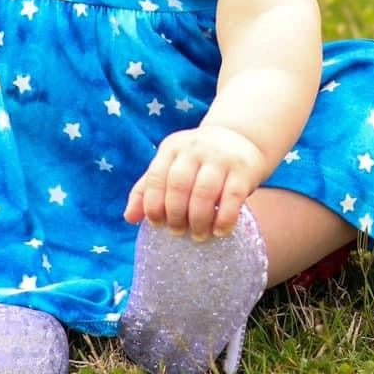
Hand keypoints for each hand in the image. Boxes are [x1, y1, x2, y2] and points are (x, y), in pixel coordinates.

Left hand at [123, 124, 265, 240]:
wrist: (240, 139)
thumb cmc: (198, 161)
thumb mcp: (170, 166)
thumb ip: (148, 189)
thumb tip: (129, 218)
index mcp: (172, 148)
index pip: (155, 178)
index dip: (153, 205)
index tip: (157, 224)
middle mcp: (194, 149)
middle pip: (178, 186)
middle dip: (175, 215)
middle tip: (178, 233)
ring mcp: (220, 158)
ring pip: (204, 192)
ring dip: (199, 220)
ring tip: (198, 235)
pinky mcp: (243, 169)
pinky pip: (232, 197)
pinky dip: (224, 218)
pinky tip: (219, 231)